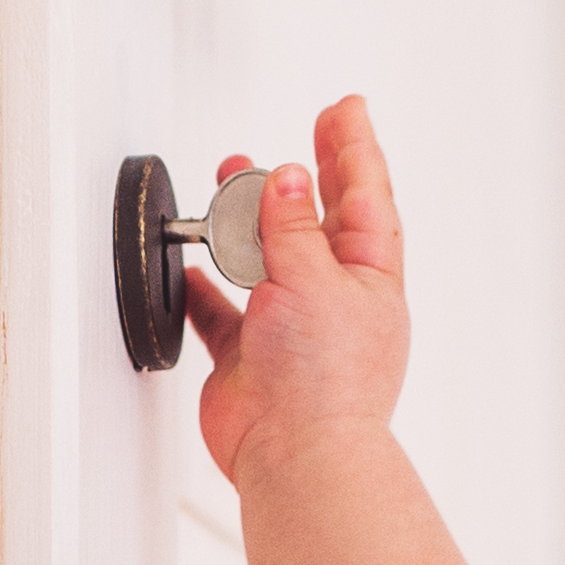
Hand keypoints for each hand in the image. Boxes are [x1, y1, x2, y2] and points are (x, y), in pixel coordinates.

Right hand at [186, 93, 411, 487]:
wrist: (295, 456)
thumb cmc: (324, 383)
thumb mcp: (312, 280)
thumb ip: (293, 227)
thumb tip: (287, 180)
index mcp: (370, 278)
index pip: (365, 198)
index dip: (353, 148)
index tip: (344, 108)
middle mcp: (333, 300)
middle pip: (321, 221)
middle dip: (310, 175)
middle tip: (308, 130)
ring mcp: (291, 328)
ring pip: (268, 259)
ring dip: (248, 221)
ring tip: (231, 182)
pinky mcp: (249, 357)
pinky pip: (223, 311)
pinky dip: (206, 288)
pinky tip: (194, 267)